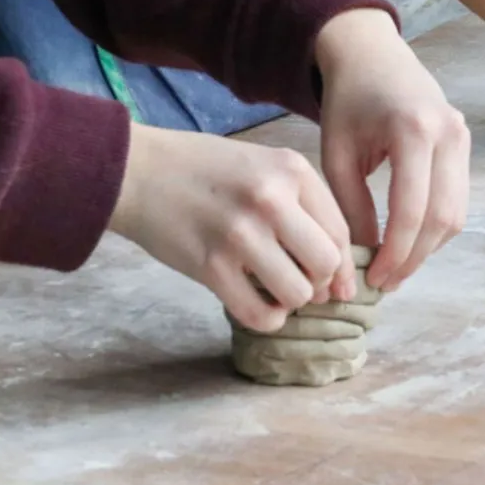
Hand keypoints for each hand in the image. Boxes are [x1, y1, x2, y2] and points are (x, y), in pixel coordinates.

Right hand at [109, 125, 354, 333]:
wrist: (140, 171)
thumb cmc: (206, 170)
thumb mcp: (264, 165)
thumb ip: (302, 206)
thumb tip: (338, 271)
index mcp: (291, 170)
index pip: (340, 231)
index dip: (343, 266)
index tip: (337, 283)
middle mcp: (271, 199)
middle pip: (326, 264)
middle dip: (319, 283)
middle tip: (300, 282)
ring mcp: (241, 233)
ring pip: (298, 293)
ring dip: (290, 301)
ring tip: (273, 289)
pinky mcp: (210, 265)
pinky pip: (259, 314)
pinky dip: (266, 318)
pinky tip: (258, 305)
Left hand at [316, 8, 469, 292]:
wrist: (371, 54)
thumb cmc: (347, 101)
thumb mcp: (337, 154)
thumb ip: (352, 207)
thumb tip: (363, 260)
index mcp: (413, 131)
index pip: (413, 210)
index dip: (396, 252)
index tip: (375, 279)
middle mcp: (448, 133)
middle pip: (444, 217)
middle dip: (415, 257)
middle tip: (386, 282)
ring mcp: (462, 136)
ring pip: (457, 212)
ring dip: (429, 247)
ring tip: (396, 267)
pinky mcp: (464, 142)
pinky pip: (458, 197)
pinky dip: (436, 226)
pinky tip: (408, 240)